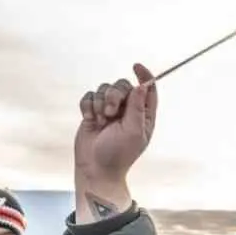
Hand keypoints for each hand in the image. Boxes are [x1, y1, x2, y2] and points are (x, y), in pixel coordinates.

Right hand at [74, 64, 157, 220]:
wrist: (95, 168)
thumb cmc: (118, 154)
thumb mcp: (133, 132)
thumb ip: (137, 108)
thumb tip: (142, 86)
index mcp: (143, 115)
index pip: (147, 89)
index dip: (144, 75)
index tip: (136, 66)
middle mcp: (127, 110)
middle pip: (122, 85)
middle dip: (114, 95)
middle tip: (111, 113)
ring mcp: (109, 110)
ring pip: (104, 89)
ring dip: (100, 103)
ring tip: (101, 120)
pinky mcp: (93, 112)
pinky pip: (89, 96)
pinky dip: (88, 106)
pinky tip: (90, 120)